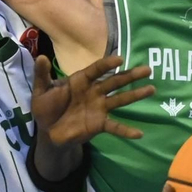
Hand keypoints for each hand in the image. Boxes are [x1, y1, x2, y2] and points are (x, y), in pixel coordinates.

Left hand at [30, 54, 153, 149]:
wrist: (49, 132)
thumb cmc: (46, 107)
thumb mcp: (41, 91)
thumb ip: (42, 75)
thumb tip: (40, 57)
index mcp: (80, 81)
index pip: (96, 70)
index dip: (107, 64)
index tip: (120, 59)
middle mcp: (94, 92)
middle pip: (114, 82)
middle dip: (130, 76)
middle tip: (147, 69)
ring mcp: (99, 107)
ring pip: (120, 99)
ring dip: (135, 95)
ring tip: (151, 89)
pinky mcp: (99, 124)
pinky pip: (115, 126)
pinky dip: (126, 130)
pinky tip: (139, 133)